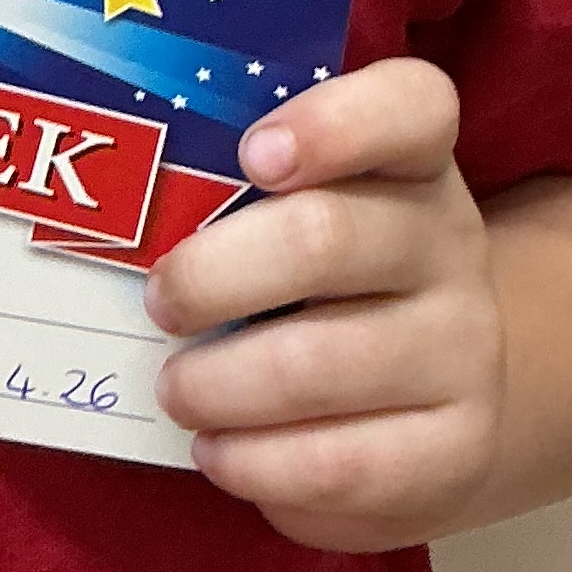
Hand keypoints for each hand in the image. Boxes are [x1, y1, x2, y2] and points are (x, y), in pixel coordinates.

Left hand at [144, 58, 502, 550]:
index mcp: (411, 161)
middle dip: (212, 276)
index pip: (409, 106)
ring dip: (217, 384)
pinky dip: (255, 463)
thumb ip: (231, 193)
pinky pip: (340, 464)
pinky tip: (218, 450)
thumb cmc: (328, 286)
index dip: (333, 123)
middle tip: (160, 303)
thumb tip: (107, 220)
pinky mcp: (459, 446)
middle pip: (326, 239)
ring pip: (317, 365)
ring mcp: (464, 347)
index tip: (252, 155)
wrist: (439, 398)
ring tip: (175, 390)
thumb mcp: (301, 217)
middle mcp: (449, 243)